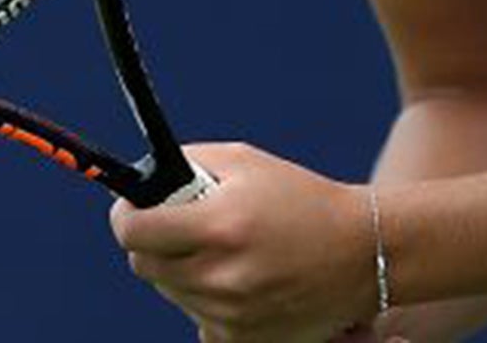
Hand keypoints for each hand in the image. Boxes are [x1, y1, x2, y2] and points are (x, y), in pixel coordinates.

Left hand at [110, 142, 388, 342]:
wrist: (360, 252)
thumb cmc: (301, 198)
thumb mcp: (244, 161)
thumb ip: (186, 165)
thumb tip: (140, 182)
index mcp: (219, 226)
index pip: (132, 232)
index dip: (126, 215)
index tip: (132, 208)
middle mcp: (221, 276)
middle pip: (143, 265)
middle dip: (155, 241)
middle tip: (184, 226)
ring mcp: (231, 315)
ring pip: (170, 291)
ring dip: (184, 270)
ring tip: (227, 250)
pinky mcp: (242, 340)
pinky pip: (198, 318)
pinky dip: (208, 300)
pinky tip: (242, 280)